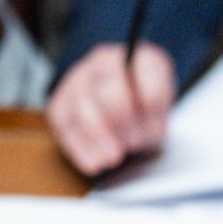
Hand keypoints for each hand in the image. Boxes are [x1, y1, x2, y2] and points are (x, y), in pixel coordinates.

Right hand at [47, 41, 176, 176]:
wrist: (123, 98)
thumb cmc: (143, 100)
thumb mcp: (163, 101)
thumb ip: (157, 112)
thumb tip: (143, 132)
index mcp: (133, 58)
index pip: (145, 77)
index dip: (148, 108)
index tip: (154, 131)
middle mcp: (101, 64)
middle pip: (109, 94)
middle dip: (121, 123)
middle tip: (132, 144)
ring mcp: (77, 82)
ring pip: (82, 109)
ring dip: (98, 138)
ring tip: (112, 159)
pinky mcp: (60, 105)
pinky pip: (64, 126)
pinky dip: (79, 148)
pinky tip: (93, 165)